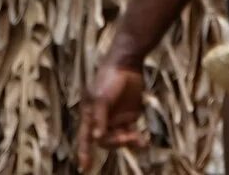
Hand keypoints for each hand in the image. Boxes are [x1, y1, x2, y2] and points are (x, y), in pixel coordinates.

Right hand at [75, 55, 147, 170]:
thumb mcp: (101, 98)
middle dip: (115, 142)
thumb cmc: (108, 78)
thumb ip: (100, 118)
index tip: (85, 167)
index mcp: (90, 116)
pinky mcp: (130, 117)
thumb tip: (97, 138)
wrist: (127, 64)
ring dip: (127, 142)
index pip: (85, 138)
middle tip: (126, 138)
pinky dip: (137, 139)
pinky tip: (144, 142)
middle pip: (106, 141)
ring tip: (138, 140)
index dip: (84, 153)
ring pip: (120, 139)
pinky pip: (132, 133)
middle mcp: (103, 121)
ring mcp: (117, 120)